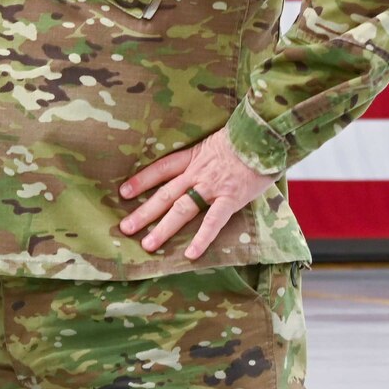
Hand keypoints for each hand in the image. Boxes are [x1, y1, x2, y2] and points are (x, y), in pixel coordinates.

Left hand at [117, 128, 275, 261]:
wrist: (265, 135)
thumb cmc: (246, 137)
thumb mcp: (217, 141)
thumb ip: (206, 156)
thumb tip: (203, 165)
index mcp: (193, 157)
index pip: (160, 169)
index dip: (141, 181)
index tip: (123, 193)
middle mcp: (197, 173)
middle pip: (164, 194)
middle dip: (143, 213)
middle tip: (124, 228)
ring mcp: (213, 187)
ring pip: (181, 209)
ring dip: (163, 229)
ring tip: (147, 245)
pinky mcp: (231, 198)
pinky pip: (213, 221)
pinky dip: (201, 238)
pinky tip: (190, 254)